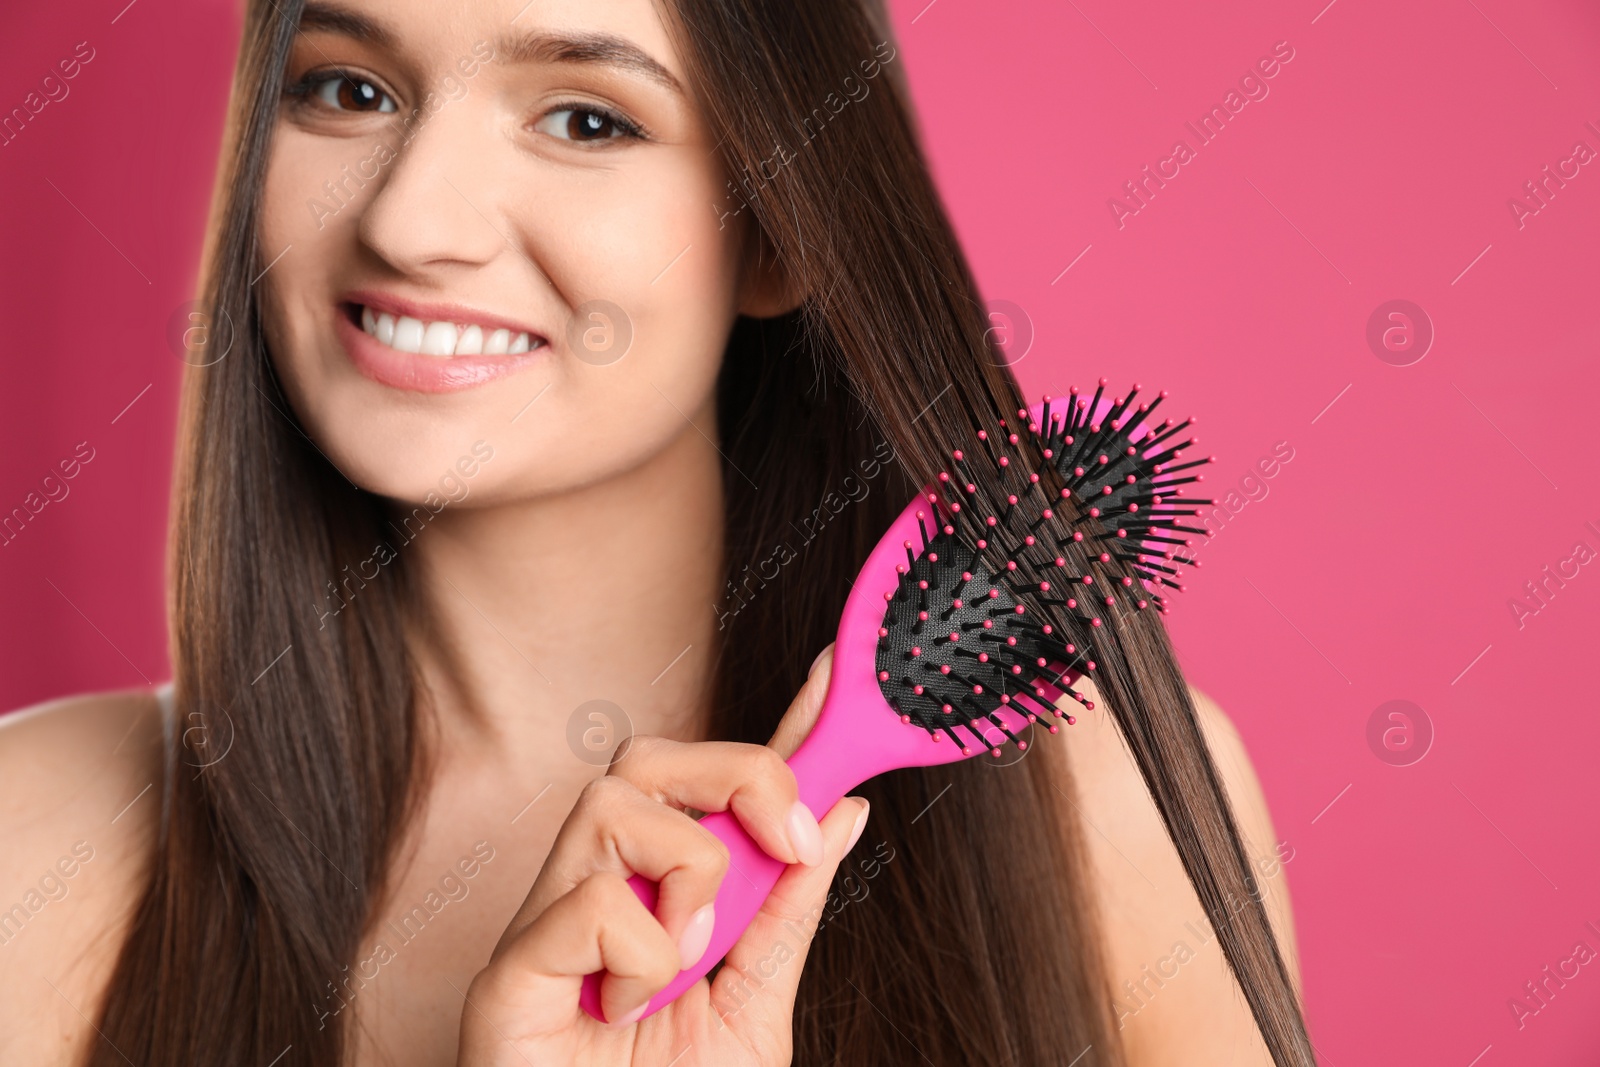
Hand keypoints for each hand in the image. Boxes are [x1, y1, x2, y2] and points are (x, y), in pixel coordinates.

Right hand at [456, 645, 866, 1065]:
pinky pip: (589, 902)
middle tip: (784, 846)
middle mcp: (602, 888)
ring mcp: (549, 923)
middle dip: (736, 777)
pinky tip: (627, 1009)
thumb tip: (842, 814)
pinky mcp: (508, 970)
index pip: (716, 787)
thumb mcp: (757, 1008)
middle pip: (650, 758)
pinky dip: (640, 957)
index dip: (777, 731)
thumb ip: (788, 912)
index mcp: (663, 892)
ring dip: (686, 876)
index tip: (834, 680)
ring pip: (615, 804)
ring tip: (687, 960)